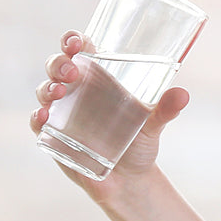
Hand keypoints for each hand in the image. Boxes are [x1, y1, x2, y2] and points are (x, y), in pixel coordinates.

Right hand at [30, 31, 189, 199]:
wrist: (130, 181)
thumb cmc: (140, 142)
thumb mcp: (153, 124)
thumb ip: (165, 109)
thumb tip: (182, 95)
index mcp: (98, 77)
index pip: (80, 49)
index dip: (73, 40)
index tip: (77, 42)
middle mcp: (77, 90)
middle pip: (58, 65)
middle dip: (59, 63)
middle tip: (71, 71)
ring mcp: (62, 112)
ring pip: (45, 90)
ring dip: (47, 88)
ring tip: (58, 93)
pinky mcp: (53, 136)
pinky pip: (38, 122)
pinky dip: (38, 117)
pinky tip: (44, 117)